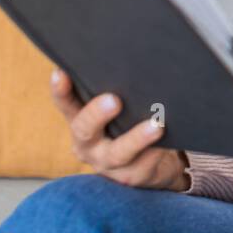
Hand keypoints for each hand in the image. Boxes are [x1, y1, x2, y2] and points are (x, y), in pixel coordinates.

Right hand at [48, 69, 190, 191]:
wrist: (151, 164)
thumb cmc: (131, 124)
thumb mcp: (120, 108)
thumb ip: (115, 90)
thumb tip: (131, 55)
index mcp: (80, 121)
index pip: (65, 104)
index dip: (61, 90)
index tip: (61, 73)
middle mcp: (88, 144)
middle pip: (85, 129)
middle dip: (97, 114)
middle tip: (113, 100)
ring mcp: (109, 164)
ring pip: (119, 152)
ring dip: (137, 138)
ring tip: (156, 125)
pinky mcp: (133, 176)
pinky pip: (145, 164)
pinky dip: (158, 150)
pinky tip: (171, 139)